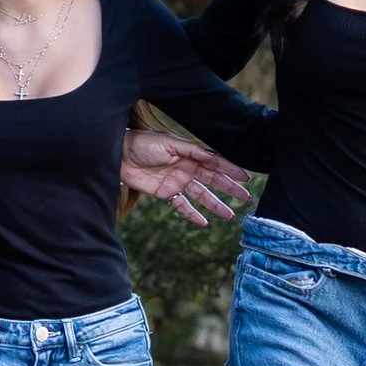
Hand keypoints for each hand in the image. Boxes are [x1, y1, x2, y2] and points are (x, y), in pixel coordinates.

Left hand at [119, 132, 255, 226]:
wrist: (120, 154)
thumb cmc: (143, 143)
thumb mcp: (169, 143)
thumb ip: (191, 151)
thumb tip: (212, 156)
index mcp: (189, 155)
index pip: (215, 163)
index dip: (230, 170)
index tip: (245, 178)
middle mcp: (187, 169)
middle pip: (213, 181)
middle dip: (229, 189)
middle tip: (246, 198)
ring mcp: (177, 182)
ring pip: (201, 196)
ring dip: (215, 205)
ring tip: (230, 215)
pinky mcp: (165, 193)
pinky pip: (182, 206)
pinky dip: (192, 214)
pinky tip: (204, 223)